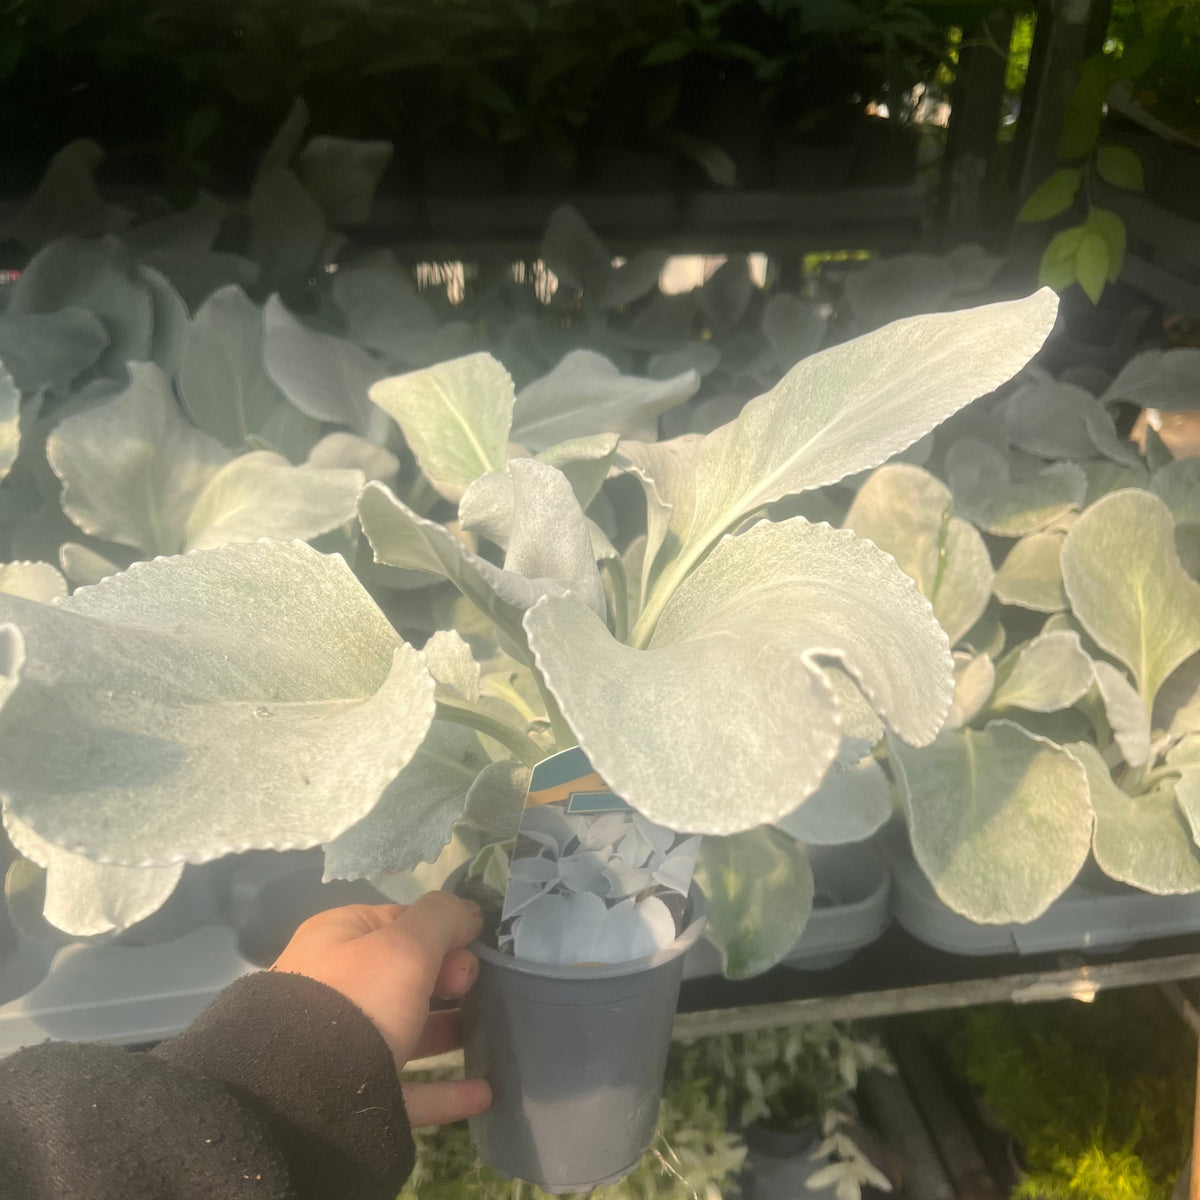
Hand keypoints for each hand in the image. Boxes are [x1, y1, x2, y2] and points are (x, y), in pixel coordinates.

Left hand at [271, 893, 490, 1127]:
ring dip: (450, 1030)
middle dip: (449, 977)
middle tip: (469, 988)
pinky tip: (482, 1093)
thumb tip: (470, 912)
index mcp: (338, 940)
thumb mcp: (405, 946)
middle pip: (406, 975)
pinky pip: (407, 1089)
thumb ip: (442, 919)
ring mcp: (342, 1044)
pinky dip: (445, 1091)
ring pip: (407, 1030)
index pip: (400, 921)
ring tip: (490, 1034)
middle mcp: (336, 987)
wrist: (300, 1097)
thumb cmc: (357, 1000)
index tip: (472, 950)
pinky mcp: (352, 1096)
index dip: (443, 931)